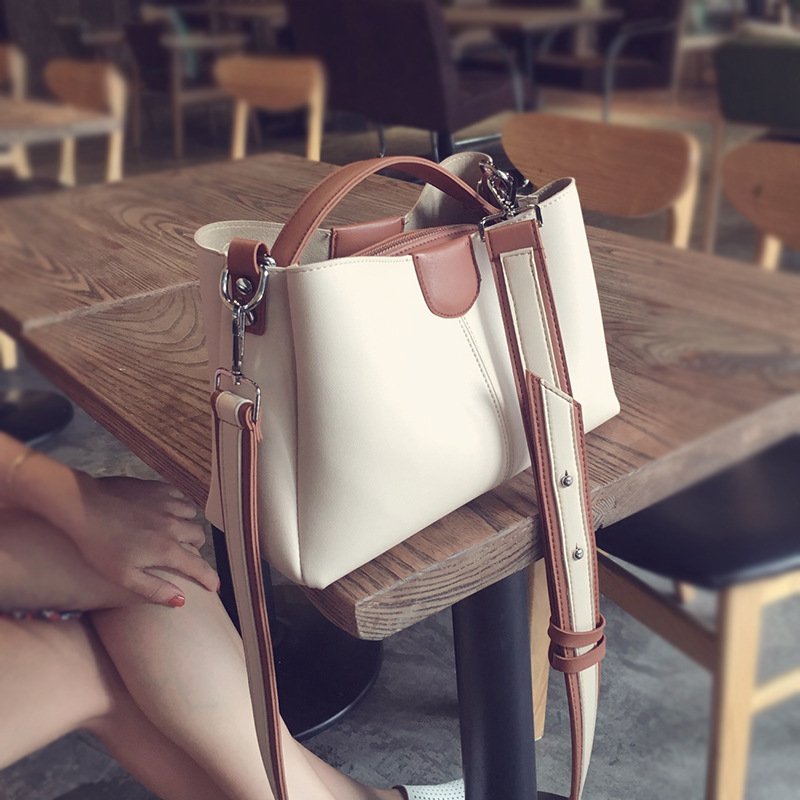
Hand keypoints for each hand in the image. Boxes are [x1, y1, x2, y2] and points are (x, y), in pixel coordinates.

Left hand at [69, 475, 219, 606]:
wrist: (84, 506)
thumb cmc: (100, 544)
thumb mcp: (123, 576)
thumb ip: (154, 589)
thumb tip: (180, 599)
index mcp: (166, 549)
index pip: (198, 566)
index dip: (209, 578)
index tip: (214, 587)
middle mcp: (173, 525)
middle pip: (199, 537)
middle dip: (195, 547)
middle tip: (182, 554)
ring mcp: (167, 504)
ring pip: (192, 515)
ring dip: (188, 524)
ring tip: (175, 530)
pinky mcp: (157, 488)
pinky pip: (181, 496)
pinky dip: (180, 505)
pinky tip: (168, 510)